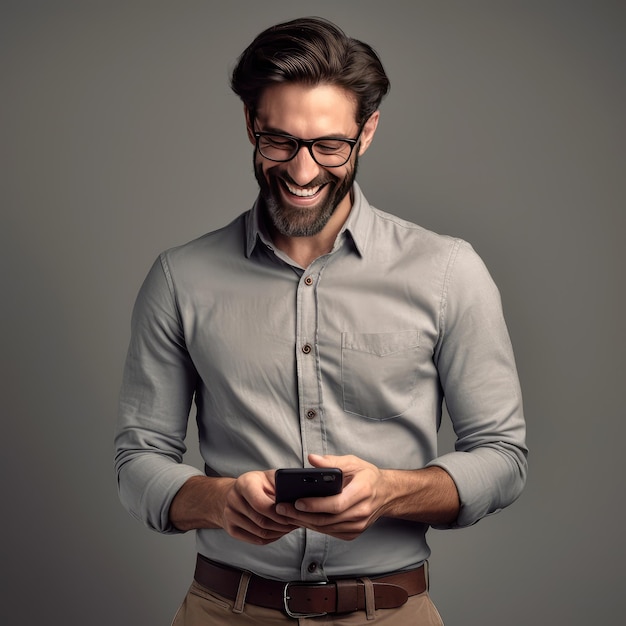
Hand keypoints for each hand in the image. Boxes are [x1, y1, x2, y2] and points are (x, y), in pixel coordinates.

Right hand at [169, 471, 297, 544]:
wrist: (231, 493)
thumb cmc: (256, 484)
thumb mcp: (268, 477)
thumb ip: (282, 484)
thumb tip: (299, 496)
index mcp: (244, 483)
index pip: (261, 504)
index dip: (279, 513)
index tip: (293, 514)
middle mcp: (233, 499)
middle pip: (262, 521)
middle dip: (282, 524)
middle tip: (297, 523)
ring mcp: (230, 516)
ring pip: (260, 532)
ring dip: (279, 532)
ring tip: (291, 527)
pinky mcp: (231, 530)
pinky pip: (256, 539)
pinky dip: (272, 538)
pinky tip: (280, 532)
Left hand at [273, 454, 460, 538]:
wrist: (387, 494)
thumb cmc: (367, 475)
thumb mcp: (353, 462)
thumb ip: (332, 461)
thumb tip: (311, 459)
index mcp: (363, 491)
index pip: (336, 503)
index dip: (315, 504)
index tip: (297, 501)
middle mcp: (362, 512)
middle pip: (328, 519)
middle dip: (302, 515)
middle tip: (282, 508)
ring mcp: (358, 525)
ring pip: (327, 528)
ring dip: (305, 522)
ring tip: (286, 513)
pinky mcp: (354, 533)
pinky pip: (330, 532)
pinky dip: (314, 526)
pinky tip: (301, 518)